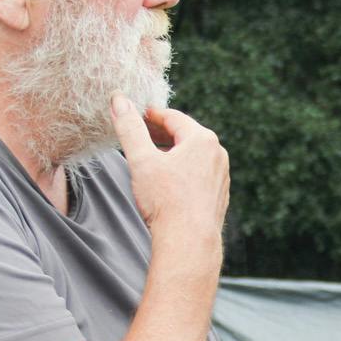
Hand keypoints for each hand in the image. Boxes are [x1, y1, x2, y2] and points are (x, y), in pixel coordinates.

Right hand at [109, 94, 229, 241]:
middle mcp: (218, 154)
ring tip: (148, 157)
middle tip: (137, 133)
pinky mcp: (219, 194)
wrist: (189, 241)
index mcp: (202, 139)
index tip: (133, 115)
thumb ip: (129, 128)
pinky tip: (166, 182)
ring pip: (191, 156)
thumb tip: (118, 99)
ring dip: (170, 153)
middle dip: (159, 133)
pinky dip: (181, 171)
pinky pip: (198, 174)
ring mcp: (221, 175)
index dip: (149, 115)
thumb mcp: (141, 159)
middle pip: (183, 135)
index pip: (172, 117)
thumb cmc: (166, 201)